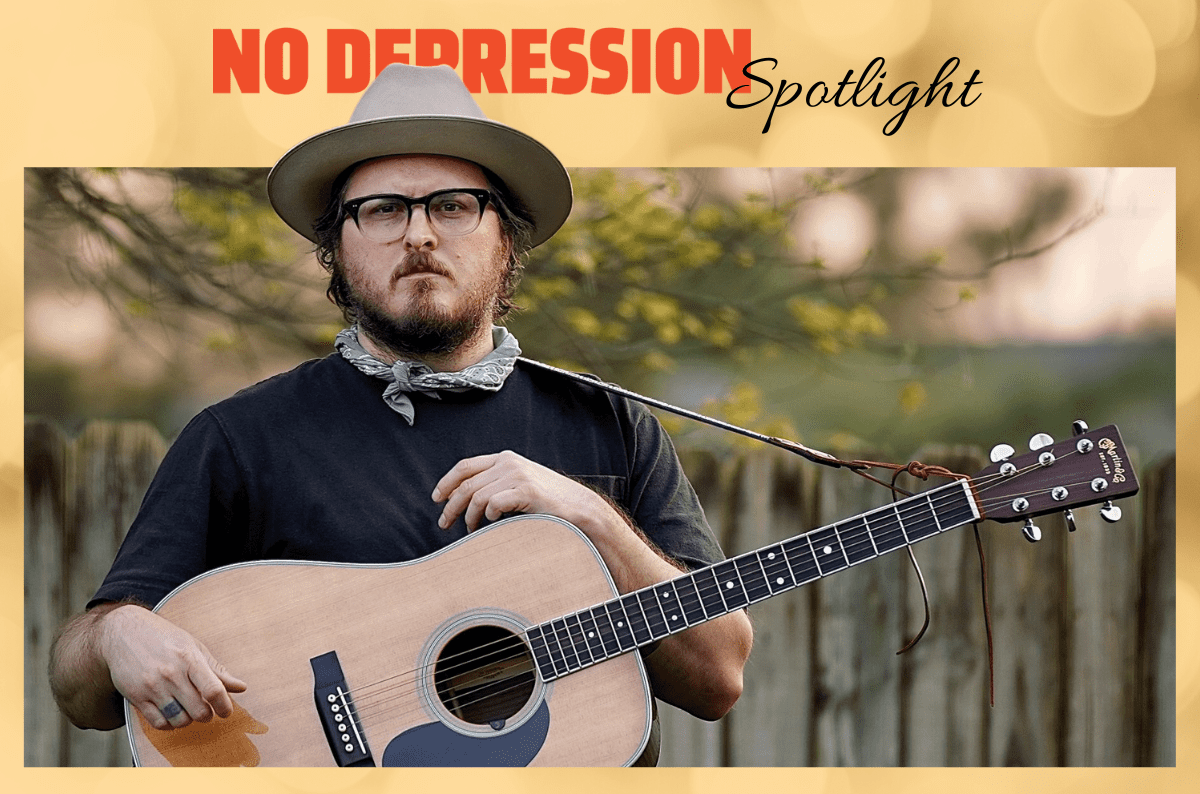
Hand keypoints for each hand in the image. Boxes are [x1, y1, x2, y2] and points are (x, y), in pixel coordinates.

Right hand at [98, 605, 246, 730]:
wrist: (122, 632)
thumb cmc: (163, 637)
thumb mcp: (193, 646)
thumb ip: (216, 670)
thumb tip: (241, 687)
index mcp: (189, 659)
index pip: (213, 690)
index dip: (224, 706)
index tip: (226, 712)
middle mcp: (170, 674)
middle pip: (198, 711)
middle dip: (207, 715)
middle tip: (207, 710)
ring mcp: (152, 687)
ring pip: (179, 720)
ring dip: (188, 720)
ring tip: (189, 710)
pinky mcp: (136, 697)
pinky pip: (158, 723)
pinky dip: (169, 724)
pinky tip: (172, 714)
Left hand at [431, 450, 605, 531]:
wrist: (578, 506)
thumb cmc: (547, 500)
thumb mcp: (519, 482)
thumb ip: (496, 482)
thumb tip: (464, 498)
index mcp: (504, 458)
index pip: (465, 466)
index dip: (446, 482)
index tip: (437, 498)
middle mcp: (508, 462)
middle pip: (466, 484)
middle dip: (451, 506)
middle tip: (444, 523)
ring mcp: (517, 475)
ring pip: (476, 496)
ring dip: (469, 517)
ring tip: (471, 529)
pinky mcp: (526, 490)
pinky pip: (494, 504)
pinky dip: (488, 516)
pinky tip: (491, 524)